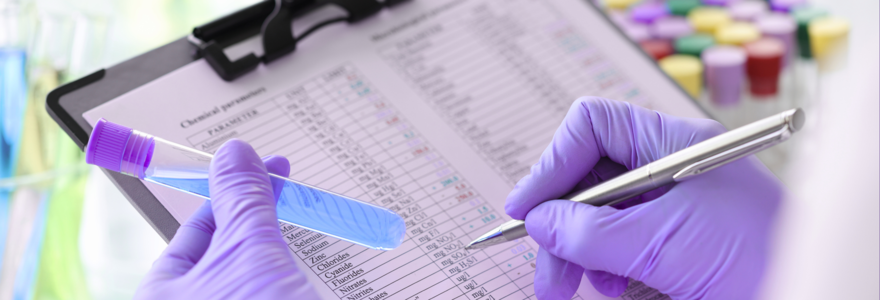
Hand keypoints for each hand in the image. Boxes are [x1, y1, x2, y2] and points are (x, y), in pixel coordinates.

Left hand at [135, 139, 318, 298]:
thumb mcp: (249, 250)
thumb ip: (241, 200)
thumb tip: (235, 154)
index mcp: (160, 293)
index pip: (194, 229)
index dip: (229, 194)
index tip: (258, 170)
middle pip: (223, 251)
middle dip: (256, 221)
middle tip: (284, 190)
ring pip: (248, 273)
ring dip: (276, 252)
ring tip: (302, 229)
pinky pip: (268, 291)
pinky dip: (287, 276)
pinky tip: (308, 266)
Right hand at [506, 97, 781, 299]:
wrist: (803, 295)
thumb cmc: (757, 257)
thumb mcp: (664, 241)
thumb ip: (593, 231)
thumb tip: (541, 222)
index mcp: (669, 145)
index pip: (592, 129)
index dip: (553, 162)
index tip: (529, 208)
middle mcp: (663, 172)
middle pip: (585, 181)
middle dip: (560, 225)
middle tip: (547, 272)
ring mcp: (664, 210)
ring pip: (594, 221)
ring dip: (579, 255)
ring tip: (578, 287)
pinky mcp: (666, 247)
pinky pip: (615, 251)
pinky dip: (607, 273)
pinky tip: (621, 289)